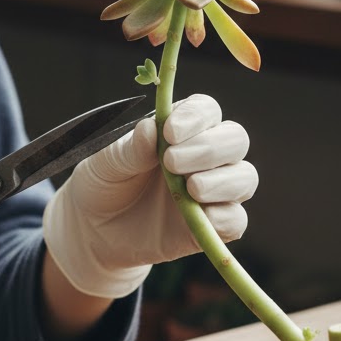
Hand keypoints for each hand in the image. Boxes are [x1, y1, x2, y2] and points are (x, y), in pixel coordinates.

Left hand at [42, 94, 256, 297]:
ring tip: (189, 188)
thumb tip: (151, 129)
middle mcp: (204, 155)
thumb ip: (129, 148)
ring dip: (222, 180)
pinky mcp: (213, 226)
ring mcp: (213, 191)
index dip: (196, 117)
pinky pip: (237, 220)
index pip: (206, 110)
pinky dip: (225, 216)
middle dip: (209, 147)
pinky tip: (202, 215)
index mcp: (180, 129)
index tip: (170, 132)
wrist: (96, 230)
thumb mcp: (105, 162)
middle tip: (171, 162)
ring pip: (245, 177)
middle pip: (235, 139)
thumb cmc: (104, 183)